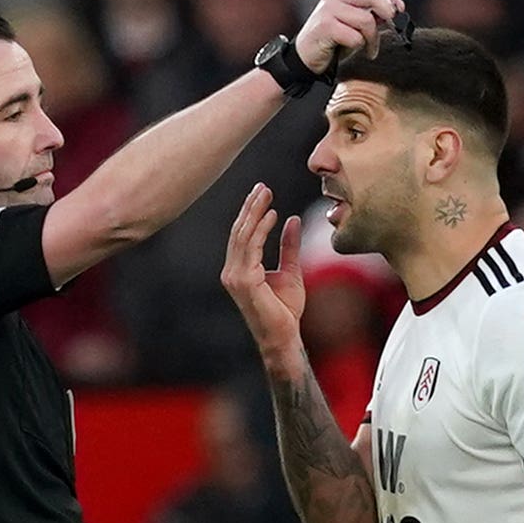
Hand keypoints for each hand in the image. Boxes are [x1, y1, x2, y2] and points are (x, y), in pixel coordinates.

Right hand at [221, 183, 304, 358]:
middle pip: (239, 231)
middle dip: (251, 207)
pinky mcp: (244, 280)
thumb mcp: (291, 271)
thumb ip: (289, 246)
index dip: (251, 212)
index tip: (263, 192)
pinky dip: (261, 229)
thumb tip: (292, 219)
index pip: (242, 235)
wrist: (283, 336)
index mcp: (239, 269)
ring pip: (243, 236)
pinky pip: (252, 248)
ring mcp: (235, 276)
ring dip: (254, 212)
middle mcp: (231, 271)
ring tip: (266, 194)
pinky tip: (272, 215)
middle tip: (263, 186)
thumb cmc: (285, 310)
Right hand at [295, 0, 405, 70]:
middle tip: (389, 29)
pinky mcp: (325, 24)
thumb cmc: (336, 40)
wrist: (308, 57)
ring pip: (367, 21)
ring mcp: (329, 8)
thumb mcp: (360, 25)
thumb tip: (397, 6)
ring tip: (367, 49)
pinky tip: (346, 49)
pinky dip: (357, 47)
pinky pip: (355, 36)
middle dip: (386, 16)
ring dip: (371, 40)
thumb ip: (378, 14)